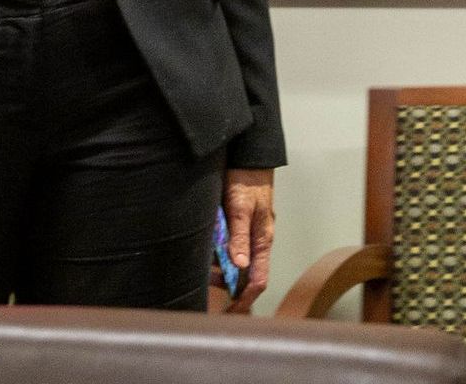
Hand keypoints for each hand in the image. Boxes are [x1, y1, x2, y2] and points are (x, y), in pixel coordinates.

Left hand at [219, 167, 275, 310]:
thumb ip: (239, 236)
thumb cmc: (247, 179)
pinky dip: (218, 250)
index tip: (230, 310)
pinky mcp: (238, 223)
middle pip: (244, 273)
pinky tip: (206, 246)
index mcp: (262, 239)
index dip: (245, 298)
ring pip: (235, 259)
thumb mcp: (241, 208)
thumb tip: (239, 266)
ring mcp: (248, 231)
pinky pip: (229, 244)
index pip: (258, 280)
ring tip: (202, 263)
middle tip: (206, 281)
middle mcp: (256, 239)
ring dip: (220, 265)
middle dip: (227, 282)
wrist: (247, 154)